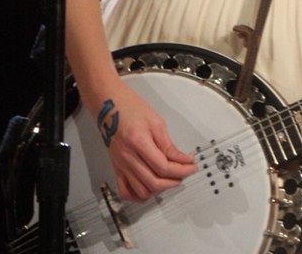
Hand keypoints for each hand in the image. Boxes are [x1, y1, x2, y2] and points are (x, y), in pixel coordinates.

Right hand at [94, 82, 197, 200]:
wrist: (110, 106)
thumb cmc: (131, 108)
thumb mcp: (156, 122)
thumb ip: (168, 145)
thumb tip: (182, 159)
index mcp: (139, 142)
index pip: (163, 166)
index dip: (181, 169)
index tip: (191, 166)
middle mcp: (128, 157)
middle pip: (154, 182)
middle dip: (174, 181)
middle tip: (184, 173)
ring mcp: (121, 165)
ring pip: (142, 190)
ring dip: (159, 190)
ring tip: (170, 180)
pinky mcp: (116, 168)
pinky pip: (125, 191)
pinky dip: (139, 195)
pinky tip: (149, 189)